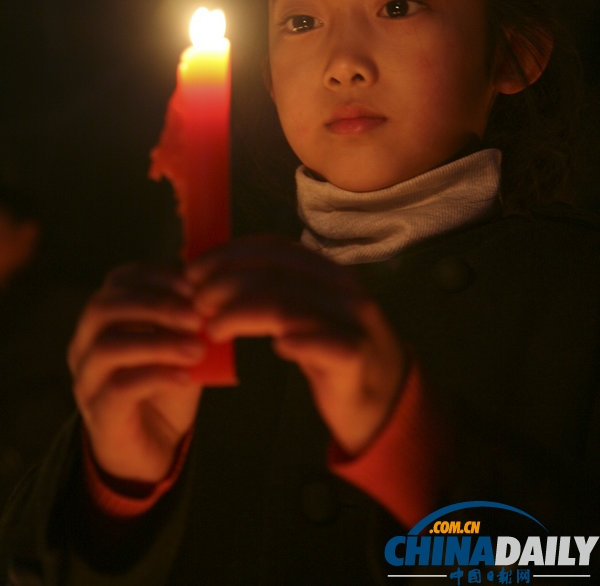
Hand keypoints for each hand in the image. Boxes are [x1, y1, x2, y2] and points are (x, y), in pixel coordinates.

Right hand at [68, 264, 204, 481]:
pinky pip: (119, 388)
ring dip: (158, 342)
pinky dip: (156, 376)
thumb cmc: (166, 386)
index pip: (118, 281)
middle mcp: (85, 345)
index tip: (192, 285)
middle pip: (103, 308)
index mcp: (104, 320)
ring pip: (108, 347)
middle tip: (196, 316)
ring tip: (197, 349)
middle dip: (154, 305)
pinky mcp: (99, 415)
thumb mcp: (181, 344)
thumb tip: (213, 288)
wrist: (155, 447)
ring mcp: (87, 381)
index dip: (155, 277)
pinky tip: (186, 377)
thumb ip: (190, 319)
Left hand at [189, 236, 406, 455]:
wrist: (384, 399)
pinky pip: (324, 344)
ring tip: (214, 328)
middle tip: (196, 302)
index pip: (274, 248)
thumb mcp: (306, 314)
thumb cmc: (333, 353)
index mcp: (328, 271)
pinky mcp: (357, 357)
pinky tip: (277, 349)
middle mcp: (343, 288)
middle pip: (276, 273)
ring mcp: (353, 321)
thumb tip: (213, 281)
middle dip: (226, 282)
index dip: (229, 254)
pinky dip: (298, 343)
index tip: (194, 270)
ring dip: (243, 313)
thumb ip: (274, 294)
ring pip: (290, 306)